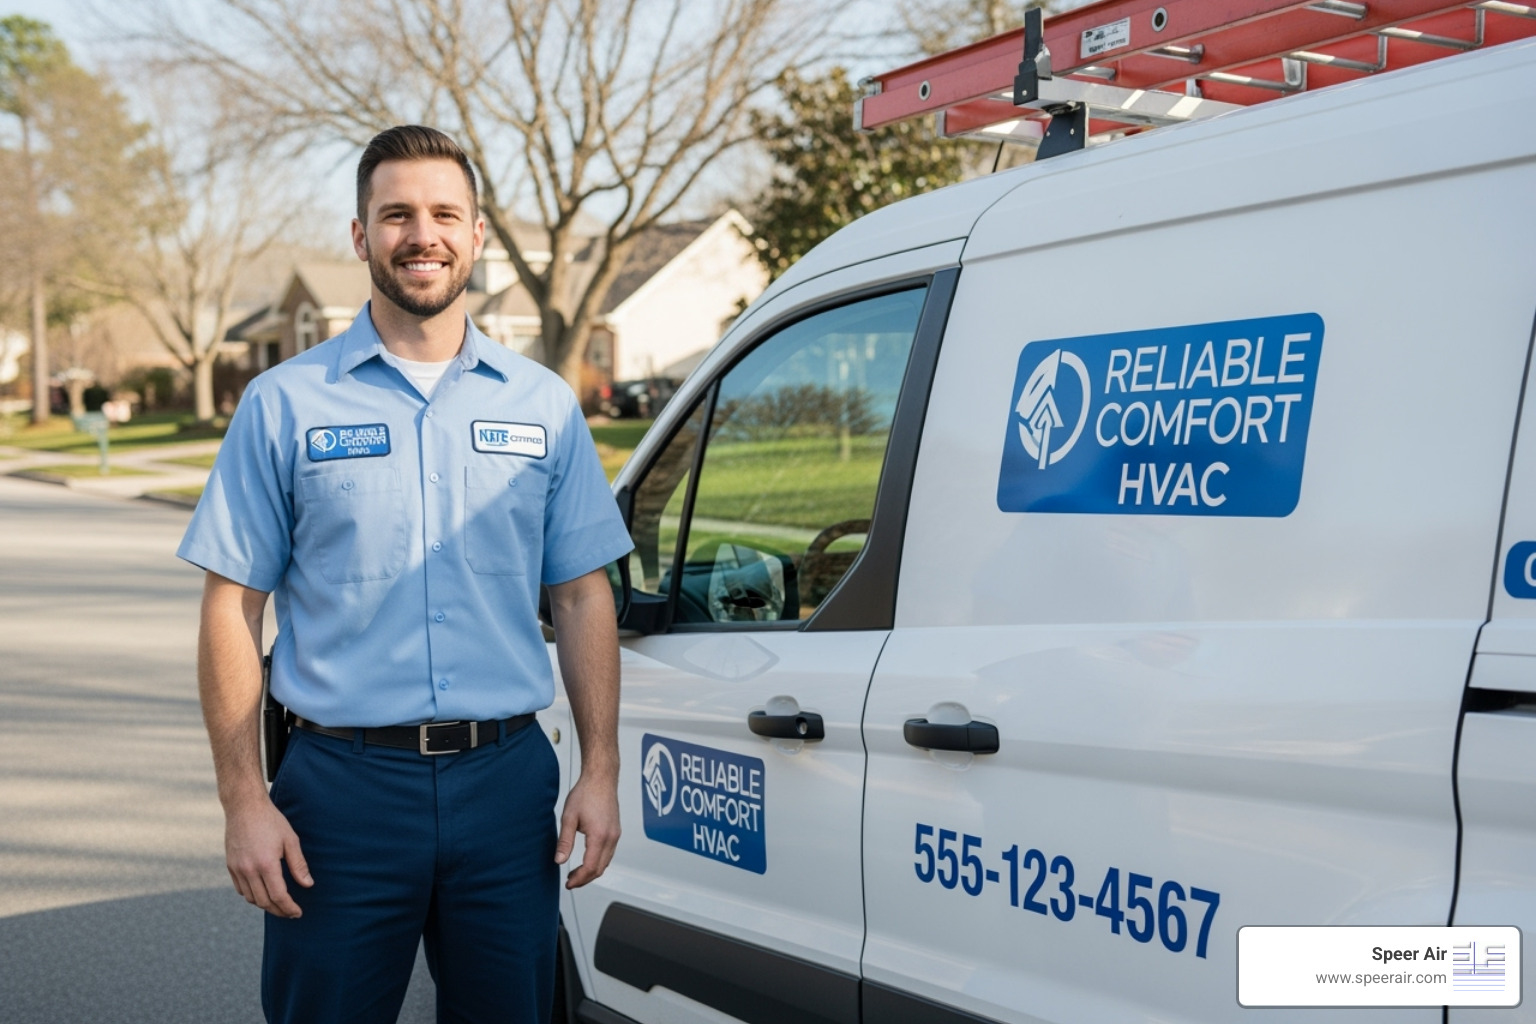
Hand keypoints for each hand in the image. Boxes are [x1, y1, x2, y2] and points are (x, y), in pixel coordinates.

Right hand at [225, 794, 312, 917]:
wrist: (244, 807)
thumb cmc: (271, 821)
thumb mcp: (290, 840)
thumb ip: (299, 864)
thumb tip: (308, 884)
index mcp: (266, 864)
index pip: (278, 896)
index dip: (289, 908)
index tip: (298, 913)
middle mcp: (249, 870)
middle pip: (264, 902)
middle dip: (279, 910)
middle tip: (290, 912)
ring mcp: (237, 869)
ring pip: (251, 898)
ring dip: (265, 904)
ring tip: (279, 904)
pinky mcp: (230, 866)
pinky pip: (241, 889)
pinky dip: (252, 896)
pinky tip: (263, 892)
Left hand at [555, 770, 619, 888]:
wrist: (601, 778)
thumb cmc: (586, 793)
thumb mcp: (569, 818)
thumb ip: (564, 842)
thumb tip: (559, 860)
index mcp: (600, 836)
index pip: (591, 867)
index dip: (579, 879)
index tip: (568, 883)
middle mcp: (611, 837)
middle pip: (600, 868)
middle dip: (585, 879)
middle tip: (570, 882)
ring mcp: (616, 834)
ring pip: (606, 862)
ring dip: (592, 871)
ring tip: (576, 873)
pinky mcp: (616, 831)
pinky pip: (609, 853)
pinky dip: (598, 862)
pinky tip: (587, 860)